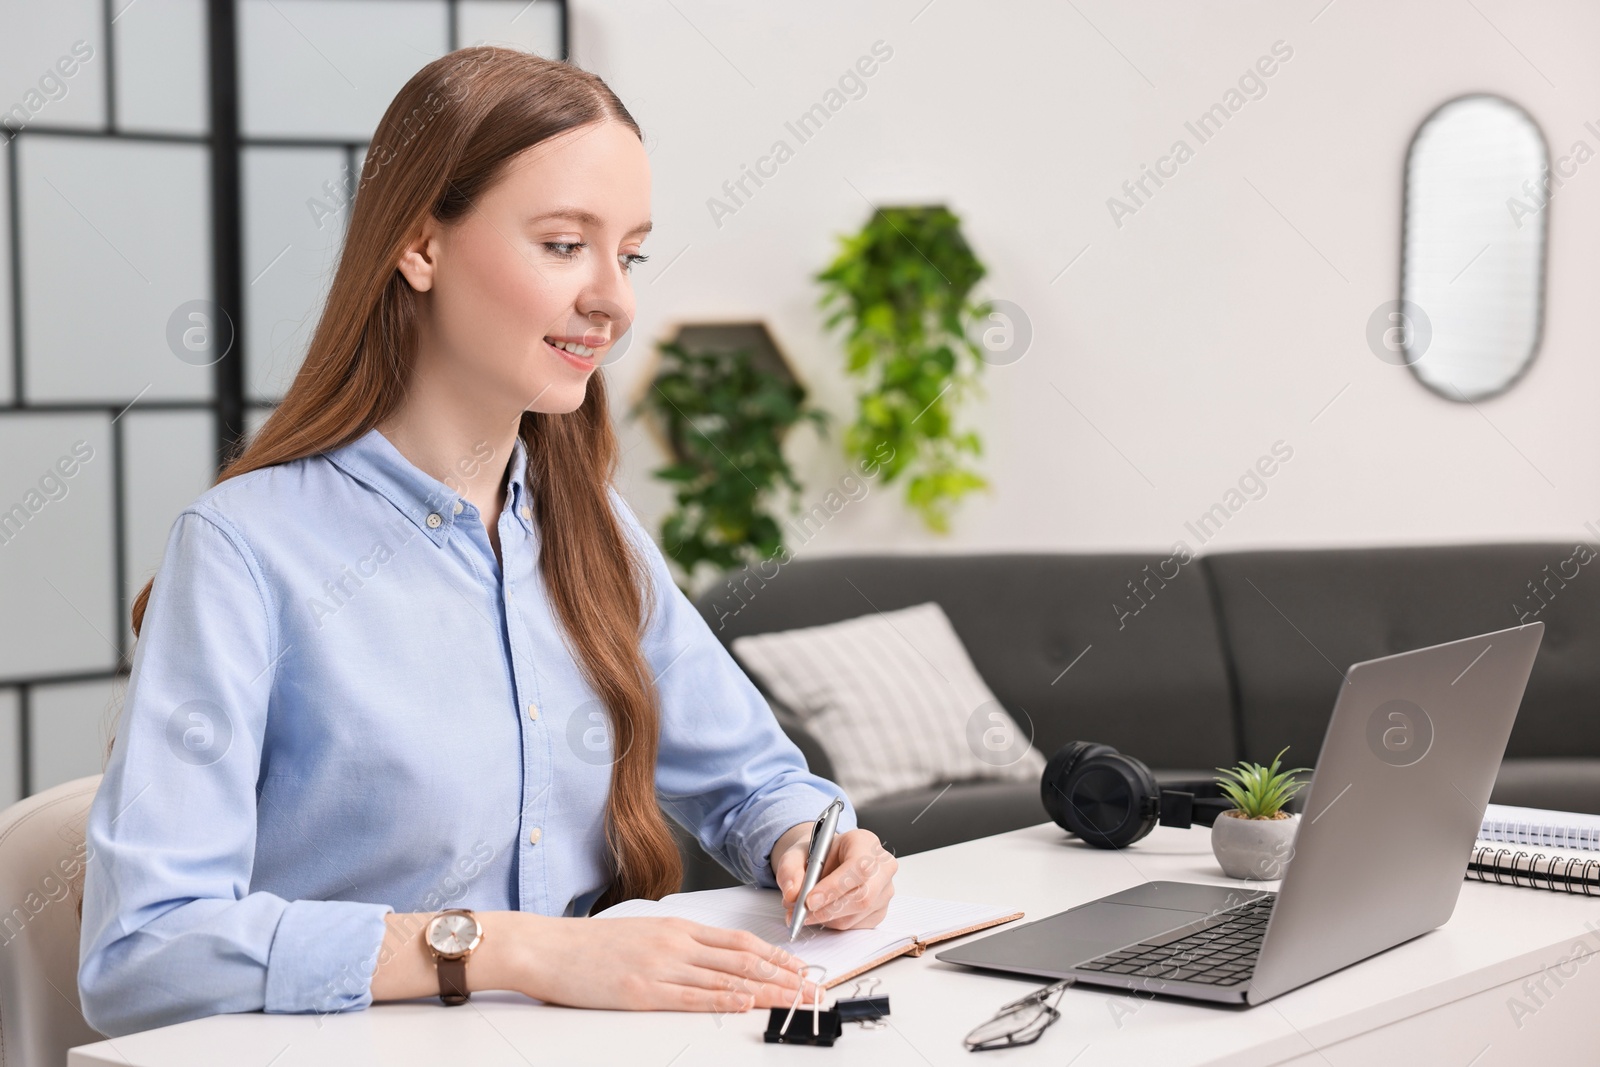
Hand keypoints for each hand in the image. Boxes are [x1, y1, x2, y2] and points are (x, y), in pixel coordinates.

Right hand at [517, 913, 822, 1011]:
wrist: (548, 947)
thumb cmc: (591, 945)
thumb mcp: (643, 933)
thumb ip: (678, 944)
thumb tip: (712, 960)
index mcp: (678, 928)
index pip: (740, 942)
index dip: (776, 956)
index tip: (801, 969)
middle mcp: (676, 943)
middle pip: (742, 960)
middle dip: (783, 976)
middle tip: (813, 989)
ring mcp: (660, 967)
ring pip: (725, 979)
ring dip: (765, 991)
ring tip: (794, 1000)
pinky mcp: (642, 991)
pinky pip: (691, 997)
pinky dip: (723, 1001)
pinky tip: (746, 1004)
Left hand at [773, 826, 897, 931]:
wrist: (827, 862)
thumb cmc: (817, 855)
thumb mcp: (796, 854)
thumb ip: (790, 870)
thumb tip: (792, 895)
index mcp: (865, 842)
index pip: (858, 867)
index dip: (834, 887)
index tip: (809, 900)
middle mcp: (882, 867)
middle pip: (864, 896)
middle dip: (828, 909)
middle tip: (802, 913)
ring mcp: (885, 891)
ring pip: (858, 914)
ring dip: (827, 918)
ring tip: (805, 911)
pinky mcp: (880, 911)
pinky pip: (857, 925)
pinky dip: (834, 923)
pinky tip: (823, 911)